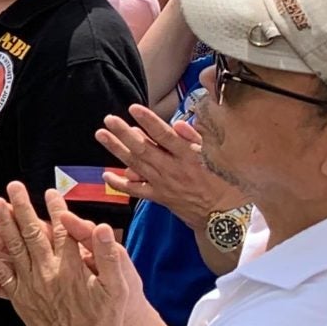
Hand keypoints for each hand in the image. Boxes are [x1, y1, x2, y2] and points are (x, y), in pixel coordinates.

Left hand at [0, 183, 129, 325]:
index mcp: (72, 266)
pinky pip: (2, 277)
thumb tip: (102, 227)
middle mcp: (49, 272)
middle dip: (21, 208)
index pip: (63, 230)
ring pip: (12, 250)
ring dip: (0, 227)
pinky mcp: (21, 299)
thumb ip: (107, 255)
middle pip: (32, 234)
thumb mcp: (117, 287)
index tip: (49, 192)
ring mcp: (32, 285)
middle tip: (12, 188)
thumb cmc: (104, 319)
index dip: (56, 210)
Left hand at [96, 106, 242, 227]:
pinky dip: (120, 183)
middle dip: (124, 133)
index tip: (134, 108)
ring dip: (117, 149)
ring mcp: (164, 184)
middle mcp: (174, 170)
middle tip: (109, 119)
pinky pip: (136, 190)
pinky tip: (106, 174)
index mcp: (189, 157)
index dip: (148, 122)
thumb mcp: (216, 157)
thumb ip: (196, 139)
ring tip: (101, 135)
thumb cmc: (224, 182)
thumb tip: (177, 124)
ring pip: (136, 165)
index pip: (165, 136)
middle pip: (144, 149)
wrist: (225, 217)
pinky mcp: (160, 197)